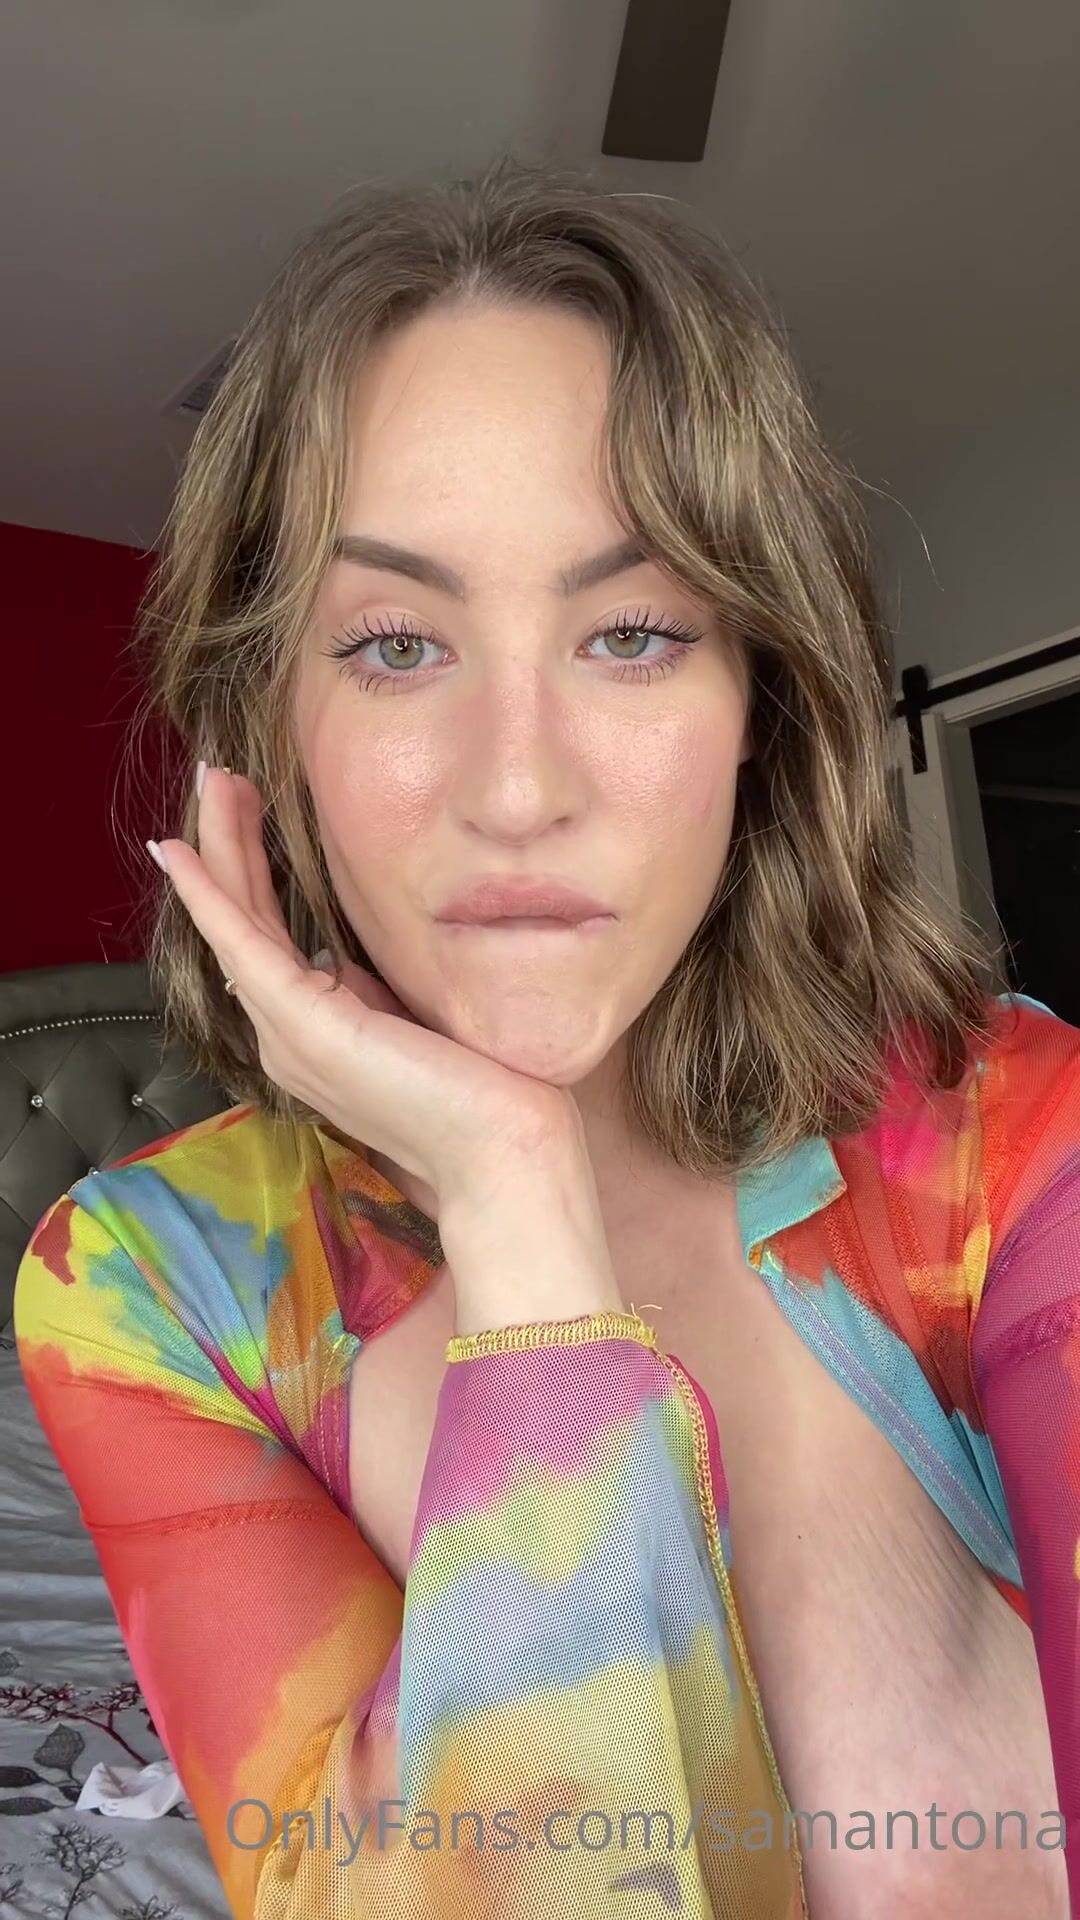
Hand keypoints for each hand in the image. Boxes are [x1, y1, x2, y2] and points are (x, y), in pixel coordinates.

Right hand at [148, 767, 586, 1214]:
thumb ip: (384, 990)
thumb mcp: (422, 1020)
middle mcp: (288, 1037)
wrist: (505, 1155)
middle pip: (241, 922)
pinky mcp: (304, 1025)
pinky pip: (241, 945)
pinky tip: (184, 851)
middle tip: (218, 774)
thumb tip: (367, 954)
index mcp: (314, 1035)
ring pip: (235, 922)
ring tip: (213, 781)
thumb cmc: (483, 1095)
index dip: (249, 871)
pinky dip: (209, 894)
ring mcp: (289, 1034)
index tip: (246, 807)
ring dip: (218, 847)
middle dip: (227, 843)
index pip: (267, 938)